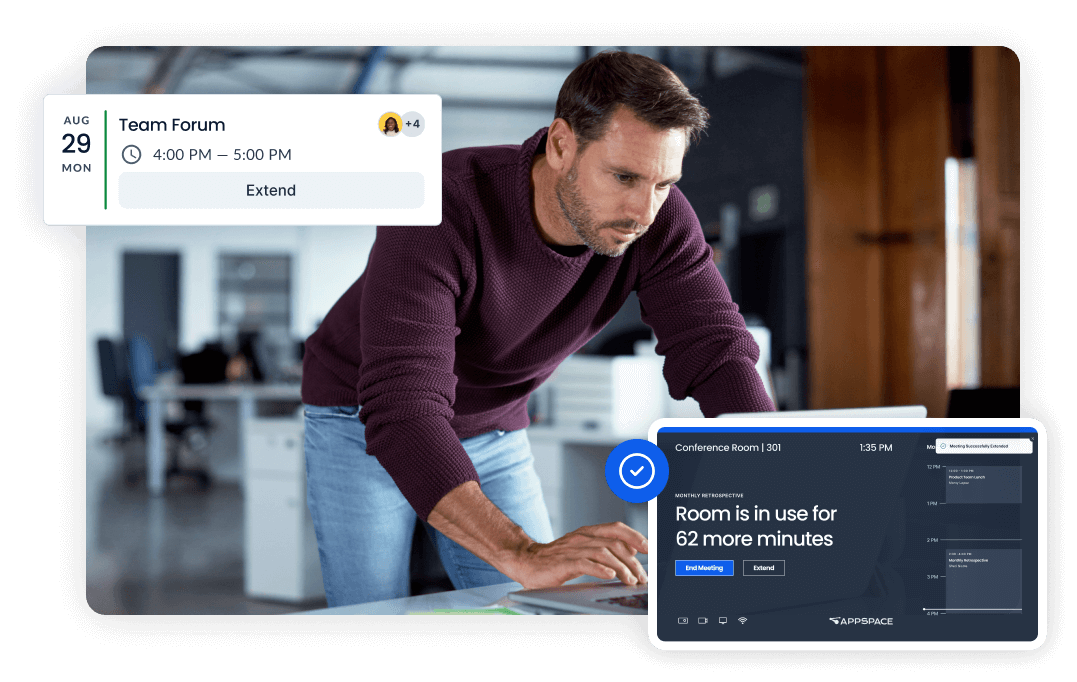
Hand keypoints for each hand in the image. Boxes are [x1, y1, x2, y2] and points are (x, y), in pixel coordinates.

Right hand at [508, 522, 647, 589]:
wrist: (526, 562)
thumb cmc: (556, 558)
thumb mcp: (583, 549)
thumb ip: (604, 548)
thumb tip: (631, 551)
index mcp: (588, 532)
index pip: (616, 529)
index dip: (634, 536)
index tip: (649, 548)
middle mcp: (582, 537)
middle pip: (615, 544)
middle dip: (632, 561)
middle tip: (641, 577)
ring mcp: (573, 549)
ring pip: (604, 553)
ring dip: (621, 568)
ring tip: (630, 580)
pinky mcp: (564, 562)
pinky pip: (585, 563)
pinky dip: (600, 569)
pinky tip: (611, 576)